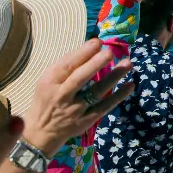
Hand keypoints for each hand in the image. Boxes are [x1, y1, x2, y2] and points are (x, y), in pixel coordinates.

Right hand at [20, 39, 135, 155]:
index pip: (67, 65)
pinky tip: (130, 85)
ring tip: (127, 64)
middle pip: (79, 78)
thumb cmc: (47, 98)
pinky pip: (105, 107)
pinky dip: (118, 96)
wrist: (42, 131)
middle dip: (95, 64)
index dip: (82, 53)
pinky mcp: (87, 120)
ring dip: (113, 77)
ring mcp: (76, 109)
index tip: (97, 42)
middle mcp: (62, 95)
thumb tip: (90, 49)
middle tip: (110, 52)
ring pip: (96, 92)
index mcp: (50, 82)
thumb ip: (65, 67)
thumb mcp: (47, 80)